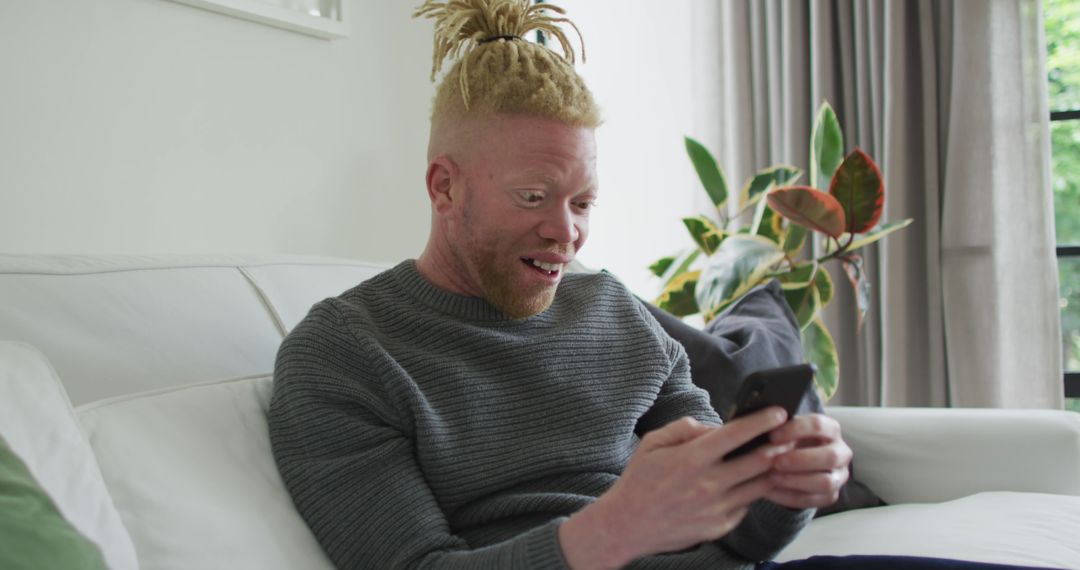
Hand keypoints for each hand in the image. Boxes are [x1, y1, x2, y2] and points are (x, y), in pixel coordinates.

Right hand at [558, 408, 794, 568]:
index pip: (736, 435)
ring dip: (771, 470)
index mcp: (692, 458)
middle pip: (759, 461)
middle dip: (779, 445)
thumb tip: (713, 428)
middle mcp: (709, 484)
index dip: (762, 421)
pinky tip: (748, 484)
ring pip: (759, 485)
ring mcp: (716, 508)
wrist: (627, 525)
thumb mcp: (652, 443)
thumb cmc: (639, 481)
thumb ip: (684, 428)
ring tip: (778, 459)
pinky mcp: (719, 527)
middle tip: (788, 435)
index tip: (778, 411)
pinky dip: (749, 493)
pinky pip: (745, 506)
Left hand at [765, 413, 852, 508]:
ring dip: (796, 481)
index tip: (772, 436)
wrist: (796, 459)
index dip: (795, 430)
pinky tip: (770, 491)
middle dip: (801, 460)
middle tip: (776, 462)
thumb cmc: (789, 439)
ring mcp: (839, 476)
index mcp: (831, 429)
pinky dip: (789, 497)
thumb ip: (780, 429)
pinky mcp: (831, 496)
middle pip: (830, 457)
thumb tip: (763, 426)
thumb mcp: (787, 429)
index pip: (818, 425)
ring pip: (826, 482)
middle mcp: (842, 453)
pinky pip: (814, 500)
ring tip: (772, 478)